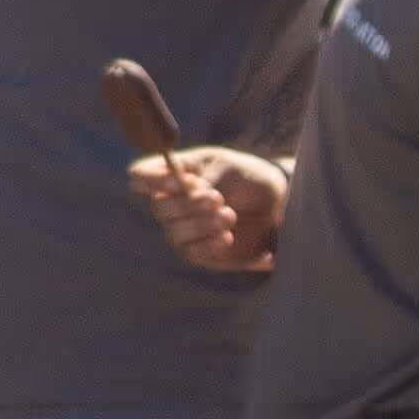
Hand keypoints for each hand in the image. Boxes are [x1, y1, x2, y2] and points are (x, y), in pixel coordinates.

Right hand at [131, 145, 284, 275]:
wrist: (276, 201)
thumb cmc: (245, 176)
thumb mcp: (226, 166)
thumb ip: (205, 177)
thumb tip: (189, 193)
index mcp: (171, 173)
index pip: (141, 175)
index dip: (152, 178)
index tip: (182, 180)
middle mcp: (170, 202)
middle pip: (159, 207)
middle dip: (187, 203)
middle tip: (218, 198)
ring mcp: (182, 229)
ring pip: (174, 232)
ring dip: (201, 224)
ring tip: (229, 215)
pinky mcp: (199, 252)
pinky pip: (192, 253)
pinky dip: (209, 244)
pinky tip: (227, 237)